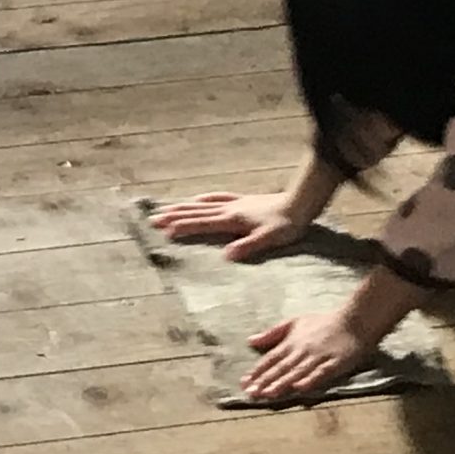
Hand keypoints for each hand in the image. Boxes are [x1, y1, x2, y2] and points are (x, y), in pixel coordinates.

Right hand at [149, 190, 308, 261]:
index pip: (202, 223)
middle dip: (174, 216)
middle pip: (196, 211)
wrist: (300, 202)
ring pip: (203, 204)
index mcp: (233, 219)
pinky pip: (217, 197)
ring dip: (183, 207)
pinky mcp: (242, 200)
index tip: (163, 231)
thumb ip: (248, 246)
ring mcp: (235, 203)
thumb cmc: (286, 225)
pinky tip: (199, 198)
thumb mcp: (269, 239)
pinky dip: (203, 198)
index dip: (183, 227)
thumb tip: (226, 256)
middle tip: (154, 220)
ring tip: (167, 209)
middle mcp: (229, 209)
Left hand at [243, 309, 375, 403]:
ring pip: (297, 372)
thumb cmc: (322, 323)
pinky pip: (320, 373)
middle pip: (281, 368)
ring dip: (282, 383)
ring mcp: (318, 357)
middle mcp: (301, 351)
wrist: (353, 321)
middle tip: (250, 393)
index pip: (271, 359)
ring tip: (267, 393)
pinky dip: (310, 380)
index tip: (244, 383)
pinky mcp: (334, 363)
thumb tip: (250, 340)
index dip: (257, 371)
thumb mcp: (294, 322)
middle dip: (265, 381)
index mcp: (291, 342)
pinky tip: (300, 389)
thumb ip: (273, 333)